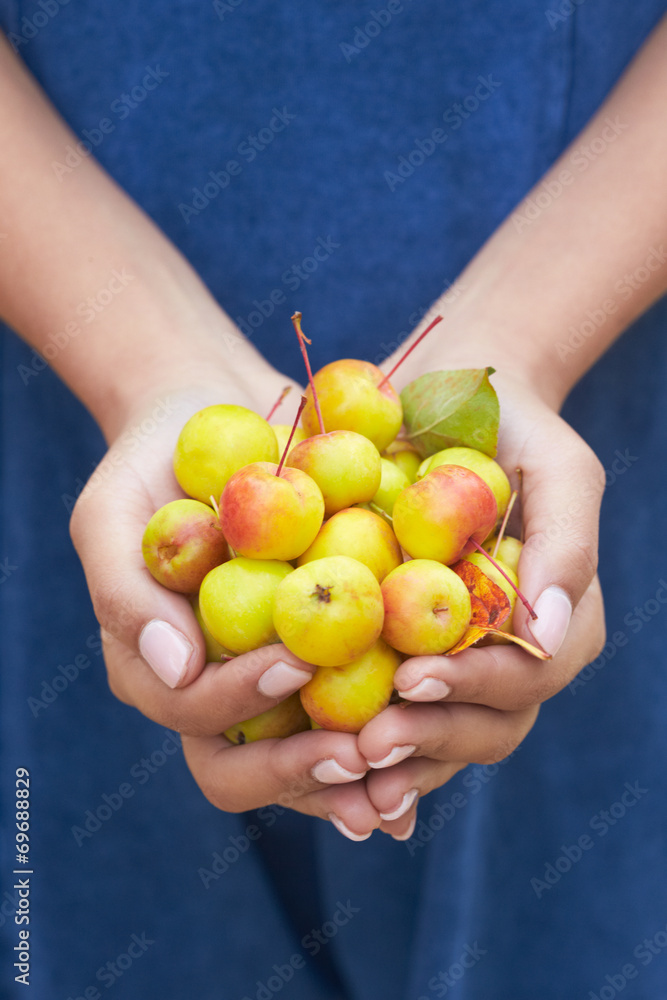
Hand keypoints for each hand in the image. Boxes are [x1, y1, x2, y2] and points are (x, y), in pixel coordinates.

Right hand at [69, 371, 405, 839]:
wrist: (214, 418)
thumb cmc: (151, 465)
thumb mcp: (112, 515)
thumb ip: (125, 593)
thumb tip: (177, 670)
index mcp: (158, 670)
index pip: (193, 713)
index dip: (240, 702)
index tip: (295, 662)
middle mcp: (212, 691)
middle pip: (243, 769)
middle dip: (299, 771)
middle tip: (359, 756)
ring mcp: (267, 679)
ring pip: (302, 758)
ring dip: (352, 777)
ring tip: (405, 768)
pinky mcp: (321, 655)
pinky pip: (353, 704)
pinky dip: (389, 726)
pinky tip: (435, 726)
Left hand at [353, 371, 605, 838]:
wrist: (449, 398)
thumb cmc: (514, 426)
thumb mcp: (556, 465)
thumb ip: (567, 540)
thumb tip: (545, 628)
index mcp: (555, 620)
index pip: (528, 676)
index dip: (475, 687)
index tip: (414, 676)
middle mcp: (510, 653)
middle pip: (487, 727)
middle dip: (431, 740)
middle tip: (368, 744)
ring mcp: (458, 658)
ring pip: (440, 736)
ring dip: (397, 761)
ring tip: (342, 767)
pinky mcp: (403, 649)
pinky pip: (391, 709)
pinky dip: (363, 744)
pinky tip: (323, 765)